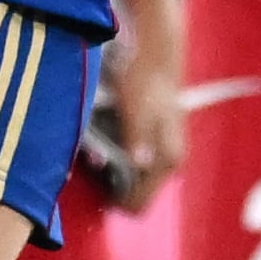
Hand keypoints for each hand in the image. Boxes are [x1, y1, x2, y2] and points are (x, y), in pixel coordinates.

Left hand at [107, 25, 185, 209]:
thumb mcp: (136, 109)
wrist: (154, 55)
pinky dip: (116, 159)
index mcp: (167, 160)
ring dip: (111, 171)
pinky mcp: (154, 143)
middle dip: (110, 184)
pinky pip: (132, 164)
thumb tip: (140, 164)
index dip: (112, 200)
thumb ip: (136, 138)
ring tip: (94, 150)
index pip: (139, 204)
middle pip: (135, 193)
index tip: (92, 183)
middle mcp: (169, 163)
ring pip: (132, 179)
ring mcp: (162, 153)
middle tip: (91, 162)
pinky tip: (102, 142)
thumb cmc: (143, 81)